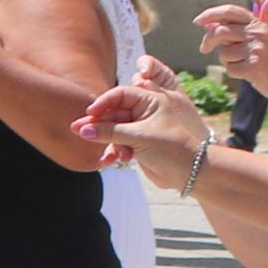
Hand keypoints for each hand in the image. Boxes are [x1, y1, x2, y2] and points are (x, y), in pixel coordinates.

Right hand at [71, 75, 209, 184]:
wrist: (190, 173)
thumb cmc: (171, 148)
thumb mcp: (138, 137)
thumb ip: (109, 132)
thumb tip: (82, 130)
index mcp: (150, 100)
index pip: (120, 94)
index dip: (103, 102)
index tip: (90, 113)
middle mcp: (144, 112)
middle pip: (113, 112)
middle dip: (97, 122)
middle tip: (76, 129)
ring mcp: (140, 128)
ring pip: (113, 129)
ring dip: (105, 138)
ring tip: (92, 146)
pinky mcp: (138, 144)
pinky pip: (118, 143)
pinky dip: (113, 149)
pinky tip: (110, 159)